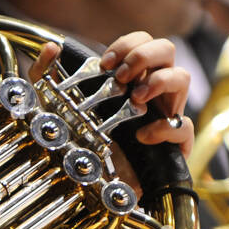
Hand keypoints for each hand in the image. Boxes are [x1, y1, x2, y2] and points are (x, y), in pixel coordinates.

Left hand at [30, 34, 194, 155]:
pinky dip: (165, 128)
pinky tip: (143, 136)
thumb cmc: (80, 142)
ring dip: (160, 81)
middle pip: (167, 50)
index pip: (142, 41)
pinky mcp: (173, 144)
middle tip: (121, 77)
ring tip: (136, 98)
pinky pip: (184, 127)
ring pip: (183, 78)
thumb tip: (52, 47)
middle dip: (145, 55)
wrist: (95, 187)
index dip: (127, 44)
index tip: (106, 64)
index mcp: (131, 76)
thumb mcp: (54, 106)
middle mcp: (152, 90)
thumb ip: (44, 75)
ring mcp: (165, 114)